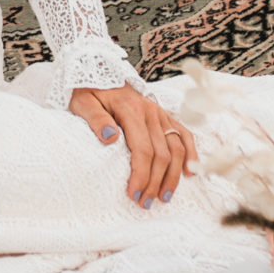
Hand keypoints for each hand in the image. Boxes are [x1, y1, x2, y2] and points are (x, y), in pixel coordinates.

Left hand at [69, 83, 196, 206]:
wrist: (96, 69)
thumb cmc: (88, 91)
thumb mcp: (83, 103)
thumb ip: (95, 119)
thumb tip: (110, 138)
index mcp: (130, 109)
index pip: (142, 150)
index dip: (141, 175)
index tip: (133, 194)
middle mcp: (150, 111)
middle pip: (161, 154)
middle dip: (155, 182)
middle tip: (145, 203)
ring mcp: (160, 113)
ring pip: (176, 148)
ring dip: (172, 175)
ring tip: (164, 196)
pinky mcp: (164, 115)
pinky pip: (184, 134)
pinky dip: (190, 153)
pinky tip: (190, 172)